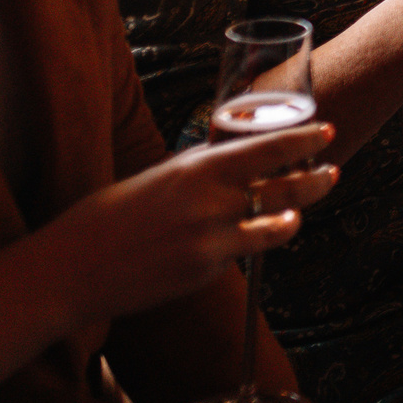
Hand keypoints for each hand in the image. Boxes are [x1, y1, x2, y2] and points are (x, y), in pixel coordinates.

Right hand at [51, 125, 338, 328]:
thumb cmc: (108, 217)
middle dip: (317, 179)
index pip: (269, 147)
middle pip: (287, 186)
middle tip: (332, 172)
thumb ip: (201, 168)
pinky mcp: (207, 270)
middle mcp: (212, 200)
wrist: (70, 270)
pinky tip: (258, 238)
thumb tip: (235, 154)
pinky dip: (252, 244)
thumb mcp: (159, 177)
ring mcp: (212, 238)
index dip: (305, 139)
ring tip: (300, 211)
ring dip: (296, 216)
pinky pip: (244, 253)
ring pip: (279, 225)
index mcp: (198, 167)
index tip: (327, 132)